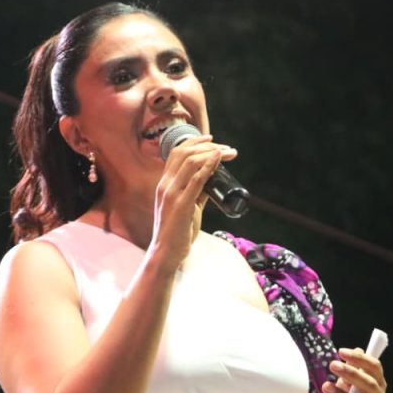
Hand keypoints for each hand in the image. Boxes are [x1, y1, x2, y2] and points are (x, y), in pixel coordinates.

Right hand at [149, 134, 236, 271]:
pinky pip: (196, 179)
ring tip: (228, 152)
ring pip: (190, 161)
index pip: (176, 153)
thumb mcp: (187, 207)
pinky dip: (208, 166)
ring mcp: (171, 194)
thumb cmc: (177, 231)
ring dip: (212, 153)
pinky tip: (218, 159)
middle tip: (227, 148)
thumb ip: (197, 192)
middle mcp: (165, 185)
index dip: (194, 141)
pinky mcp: (181, 205)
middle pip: (184, 152)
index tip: (212, 139)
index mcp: (164, 184)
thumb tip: (212, 179)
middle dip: (207, 145)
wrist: (166, 253)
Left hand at [322, 347, 387, 392]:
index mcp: (379, 384)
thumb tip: (358, 349)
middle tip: (332, 365)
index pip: (375, 368)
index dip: (360, 358)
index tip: (341, 352)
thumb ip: (354, 369)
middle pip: (369, 384)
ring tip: (326, 386)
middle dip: (351, 373)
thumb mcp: (350, 383)